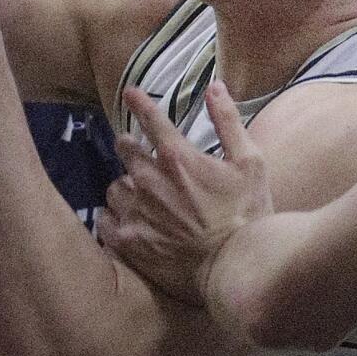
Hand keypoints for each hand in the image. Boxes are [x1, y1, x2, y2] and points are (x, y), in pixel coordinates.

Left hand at [99, 81, 272, 304]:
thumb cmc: (249, 216)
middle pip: (124, 151)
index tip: (130, 93)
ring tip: (139, 197)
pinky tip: (127, 222)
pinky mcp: (127, 242)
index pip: (150, 119)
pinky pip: (105, 221)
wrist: (237, 268)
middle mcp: (150, 181)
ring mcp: (136, 213)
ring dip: (125, 187)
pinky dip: (114, 218)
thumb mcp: (251, 163)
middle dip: (129, 147)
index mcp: (178, 158)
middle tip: (138, 155)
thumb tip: (215, 87)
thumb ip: (229, 122)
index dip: (139, 102)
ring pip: (114, 187)